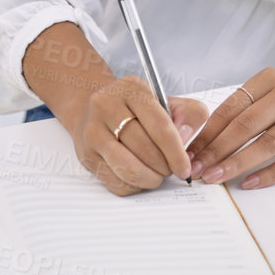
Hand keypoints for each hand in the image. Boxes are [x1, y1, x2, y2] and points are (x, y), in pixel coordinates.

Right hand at [64, 76, 210, 196]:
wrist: (91, 108)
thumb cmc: (134, 108)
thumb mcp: (166, 101)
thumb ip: (188, 115)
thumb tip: (187, 139)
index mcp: (132, 89)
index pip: (159, 125)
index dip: (176, 152)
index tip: (185, 168)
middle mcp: (107, 106)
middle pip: (144, 149)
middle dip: (163, 167)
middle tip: (170, 169)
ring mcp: (93, 131)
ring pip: (128, 168)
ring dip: (149, 179)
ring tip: (156, 174)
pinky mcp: (86, 154)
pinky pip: (115, 182)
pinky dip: (133, 186)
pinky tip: (138, 176)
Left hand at [185, 66, 274, 190]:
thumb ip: (251, 105)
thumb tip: (210, 136)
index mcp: (272, 78)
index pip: (232, 107)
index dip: (208, 132)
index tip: (191, 151)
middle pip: (246, 125)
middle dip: (216, 150)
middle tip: (197, 169)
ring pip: (267, 143)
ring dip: (237, 163)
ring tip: (217, 178)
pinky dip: (270, 174)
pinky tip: (252, 183)